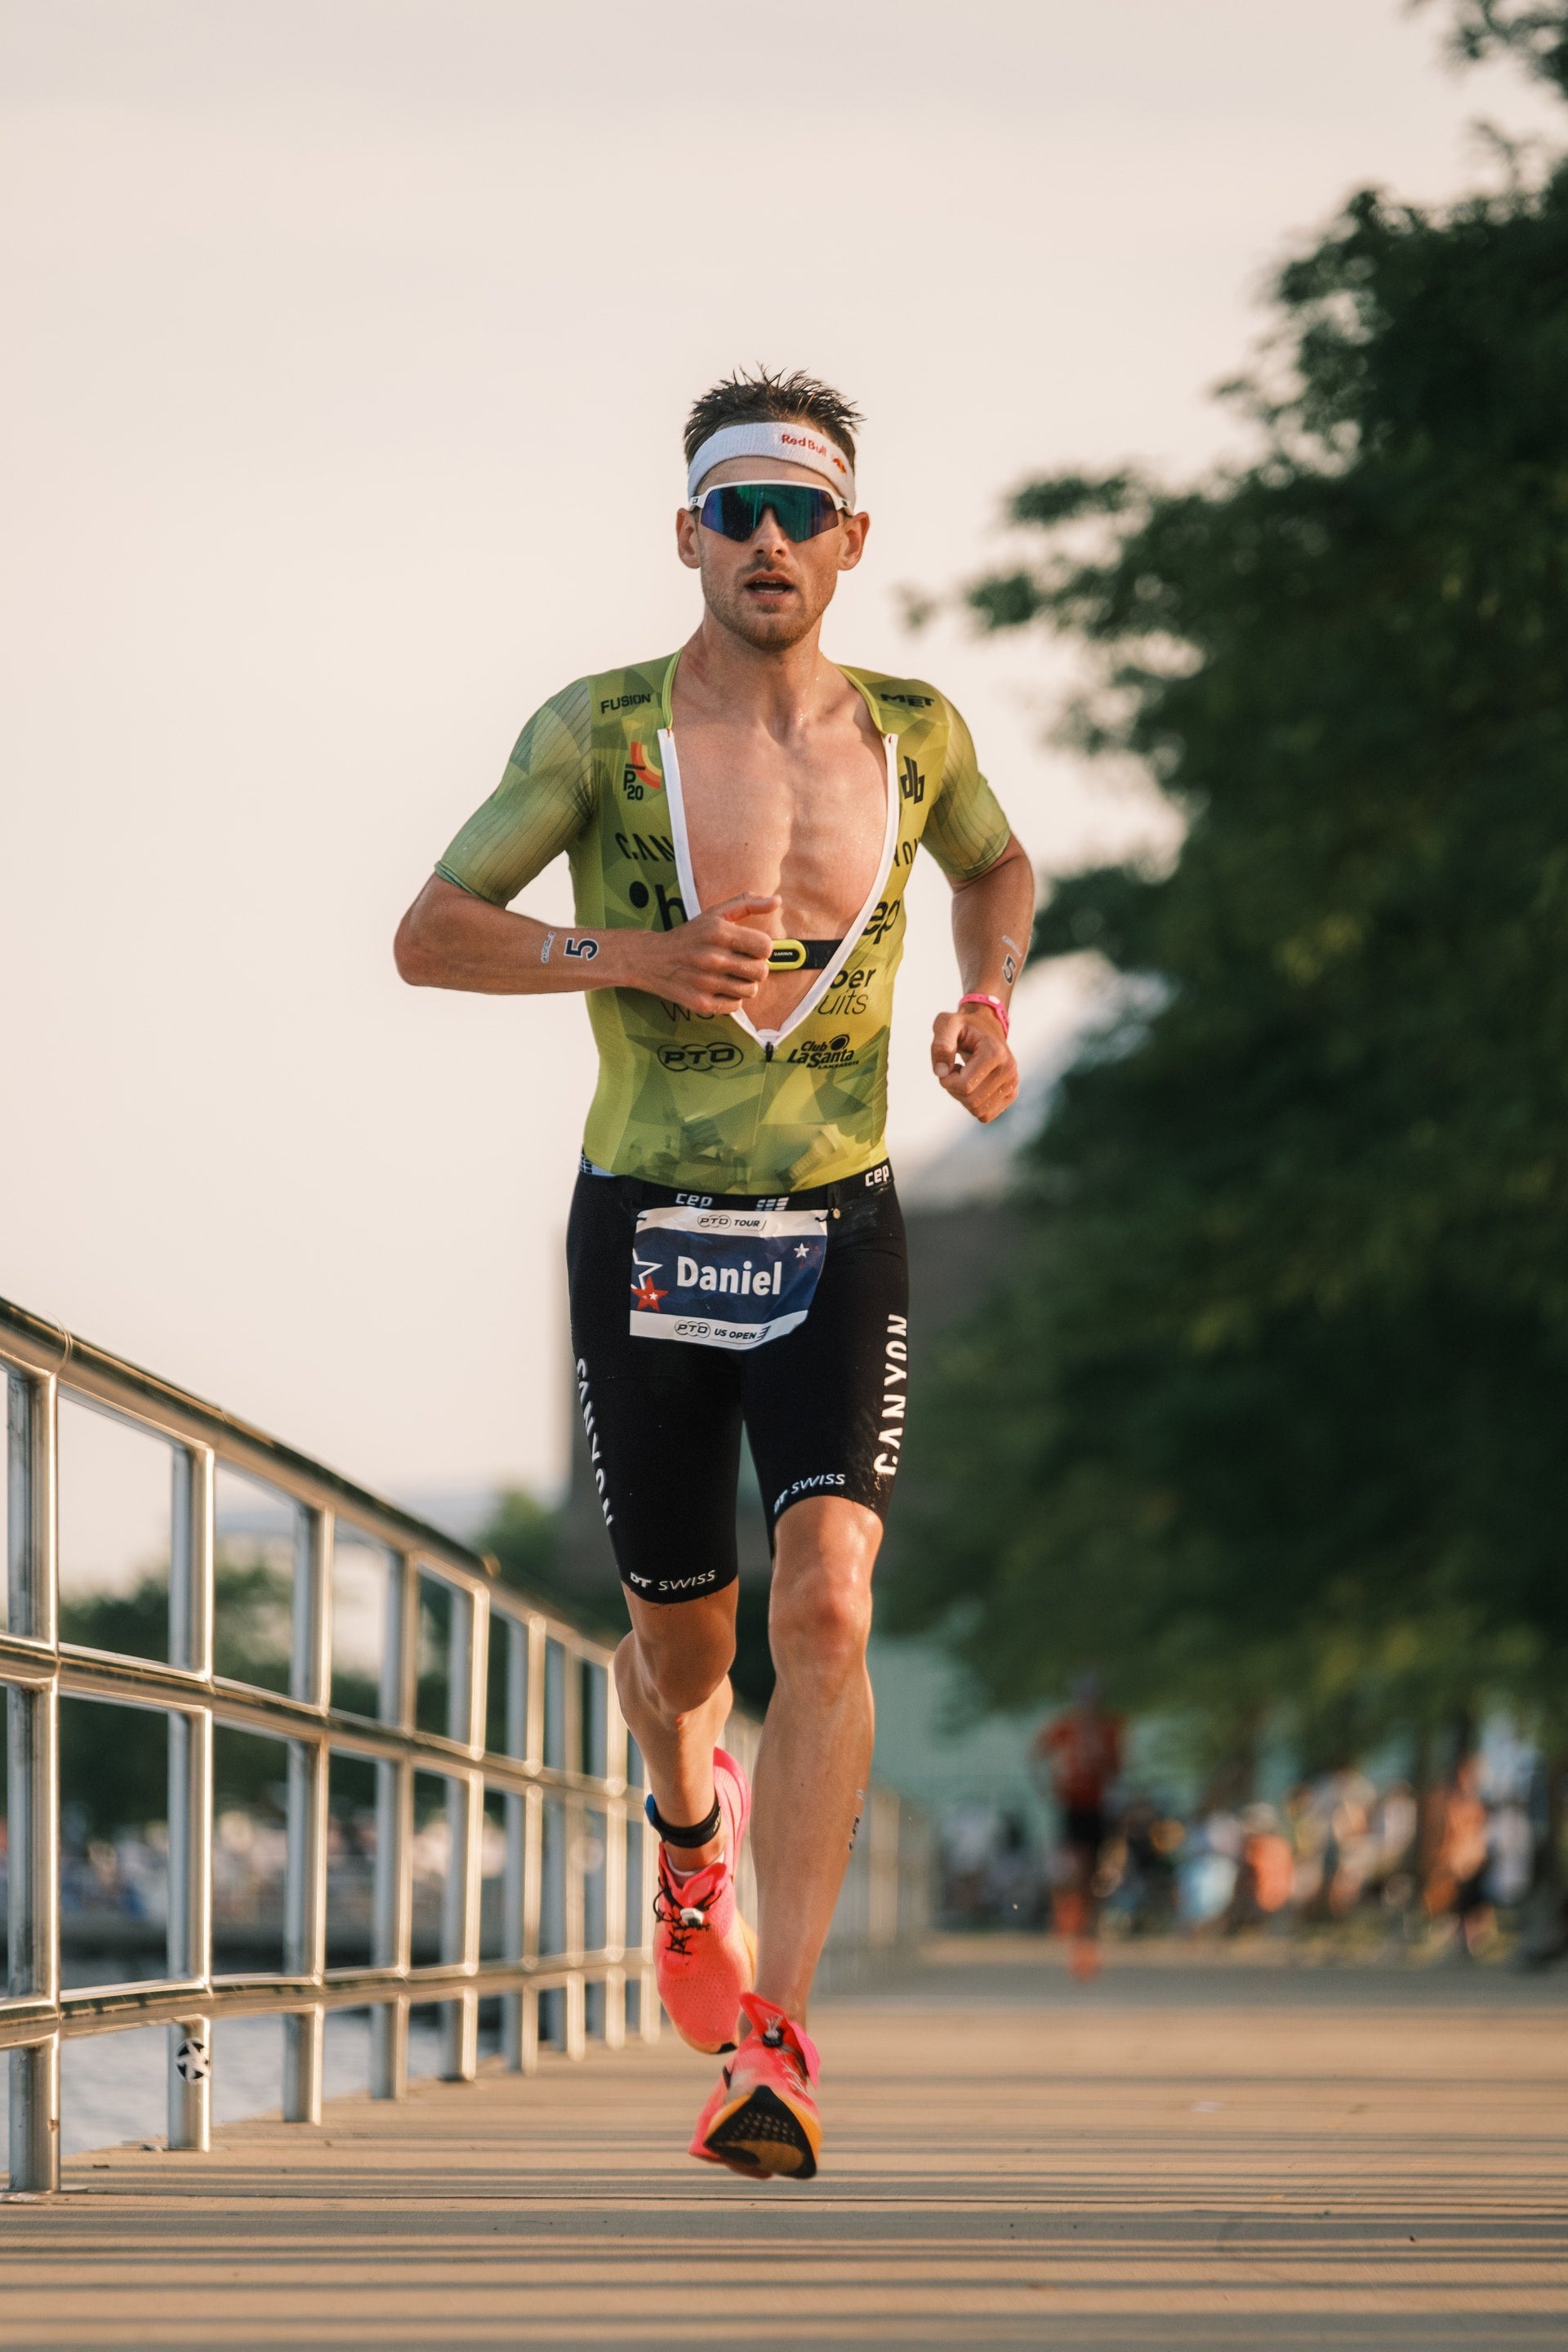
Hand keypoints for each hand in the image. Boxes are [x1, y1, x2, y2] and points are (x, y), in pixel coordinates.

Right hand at [624, 892, 779, 1015]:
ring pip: (751, 991)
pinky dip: (731, 998)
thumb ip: (747, 904)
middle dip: (754, 967)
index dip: (762, 948)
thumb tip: (776, 901)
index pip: (765, 947)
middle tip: (740, 963)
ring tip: (729, 975)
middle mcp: (712, 958)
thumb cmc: (689, 935)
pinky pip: (736, 1005)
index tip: (751, 948)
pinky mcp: (701, 1003)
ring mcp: (706, 983)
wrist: (650, 959)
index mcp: (719, 932)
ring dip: (743, 984)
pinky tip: (718, 987)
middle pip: (761, 972)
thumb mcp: (714, 913)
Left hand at [931, 1004, 1017, 1123]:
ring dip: (962, 1097)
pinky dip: (973, 1104)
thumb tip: (941, 1073)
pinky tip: (974, 1085)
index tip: (948, 1065)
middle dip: (954, 1089)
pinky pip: (985, 1115)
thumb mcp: (946, 1025)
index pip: (964, 1086)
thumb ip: (941, 1044)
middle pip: (971, 1101)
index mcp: (996, 1053)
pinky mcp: (1011, 1094)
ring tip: (965, 1075)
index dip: (947, 1080)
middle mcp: (1009, 1070)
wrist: (985, 1028)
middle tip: (955, 1070)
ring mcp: (1013, 1083)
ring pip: (978, 1110)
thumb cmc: (963, 1026)